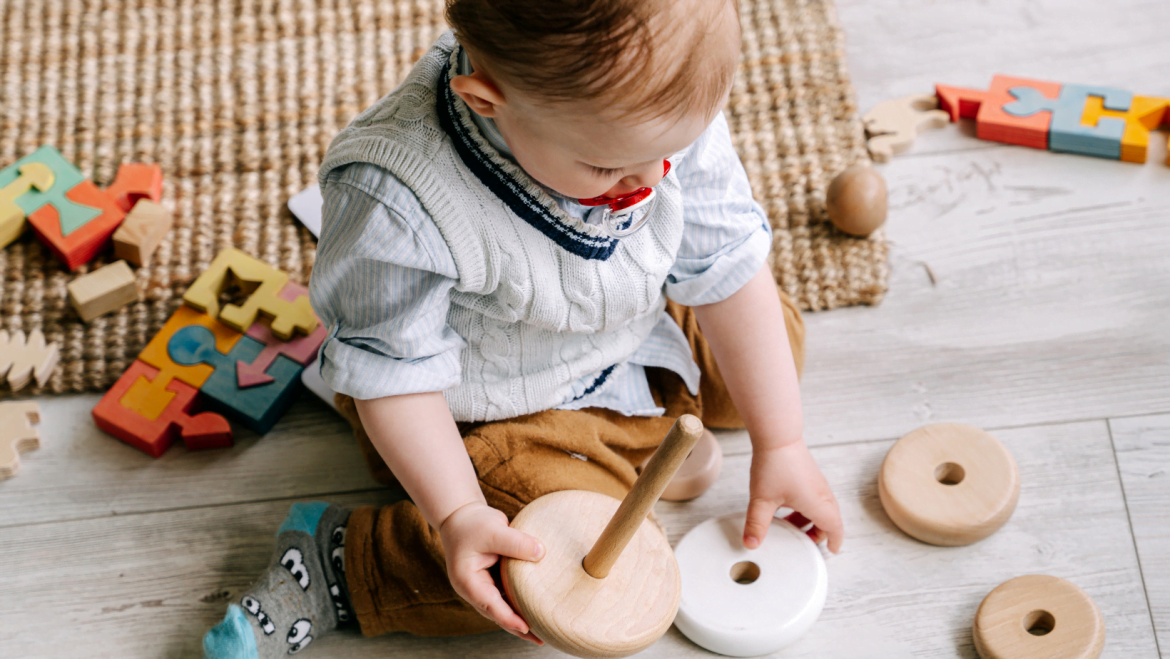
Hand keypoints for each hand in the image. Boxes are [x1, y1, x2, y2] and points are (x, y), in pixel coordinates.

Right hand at [439, 502, 545, 643]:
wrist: (460, 515)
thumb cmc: (472, 523)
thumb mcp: (494, 529)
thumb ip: (516, 542)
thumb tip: (541, 553)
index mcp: (468, 581)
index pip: (490, 605)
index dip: (509, 618)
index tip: (526, 628)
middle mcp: (474, 588)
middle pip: (497, 613)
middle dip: (518, 628)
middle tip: (540, 640)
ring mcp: (482, 586)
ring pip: (503, 607)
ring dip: (520, 618)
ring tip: (542, 631)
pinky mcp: (492, 580)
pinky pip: (507, 595)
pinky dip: (520, 603)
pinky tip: (536, 608)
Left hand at [744, 440, 843, 552]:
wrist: (778, 435)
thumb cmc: (774, 465)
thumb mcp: (762, 500)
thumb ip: (756, 524)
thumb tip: (751, 544)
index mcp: (817, 504)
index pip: (835, 528)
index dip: (835, 541)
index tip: (830, 551)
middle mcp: (822, 494)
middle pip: (830, 520)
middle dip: (819, 533)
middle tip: (803, 542)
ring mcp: (817, 482)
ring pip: (821, 508)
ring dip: (810, 520)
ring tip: (789, 526)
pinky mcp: (810, 474)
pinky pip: (815, 497)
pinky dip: (806, 508)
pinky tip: (785, 507)